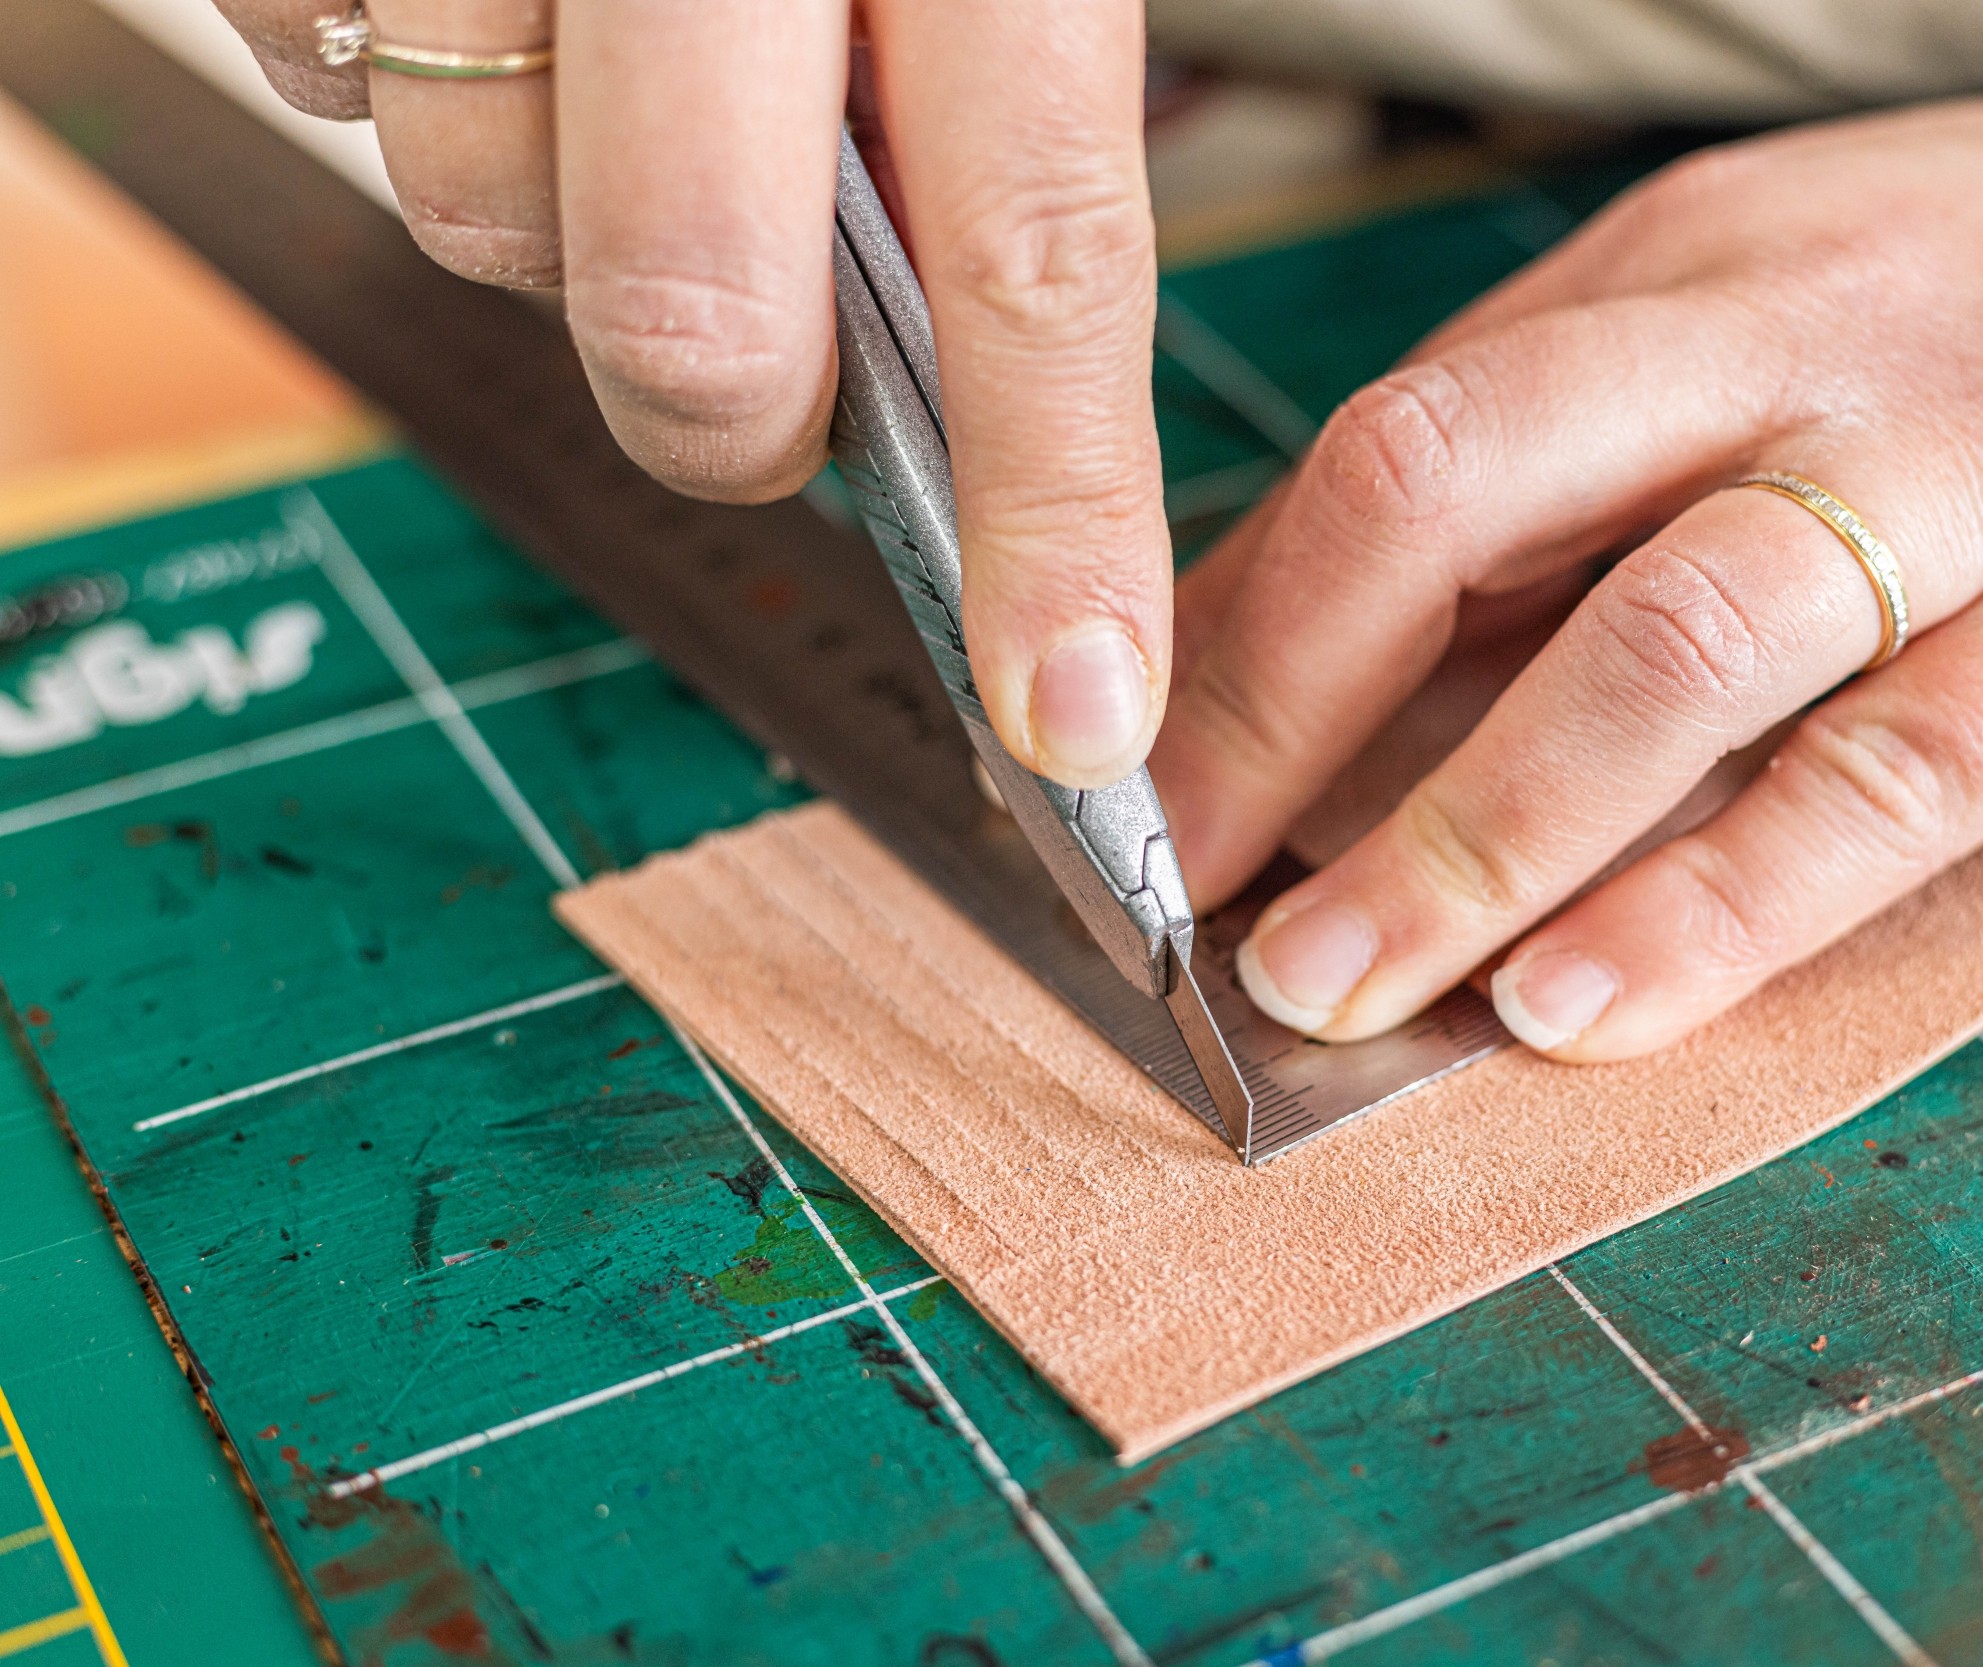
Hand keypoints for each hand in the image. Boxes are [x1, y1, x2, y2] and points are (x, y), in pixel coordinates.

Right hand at [220, 0, 1169, 787]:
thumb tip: (1002, 376)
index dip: (1056, 517)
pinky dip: (409, 65)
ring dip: (559, 208)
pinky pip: (325, 75)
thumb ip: (1010, 87)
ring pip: (478, 222)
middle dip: (738, 401)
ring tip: (613, 41)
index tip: (1074, 719)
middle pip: (693, 325)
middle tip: (770, 332)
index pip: (1035, 250)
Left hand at [1151, 20, 1982, 1060]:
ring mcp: (1962, 456)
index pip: (1390, 445)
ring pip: (1657, 641)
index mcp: (1683, 274)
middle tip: (1176, 899)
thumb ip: (1590, 491)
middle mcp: (1790, 330)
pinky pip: (1888, 773)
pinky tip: (1586, 1006)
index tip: (1121, 795)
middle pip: (1454, 489)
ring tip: (1335, 989)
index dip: (1228, 634)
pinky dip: (1716, 902)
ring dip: (1466, 834)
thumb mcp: (1804, 345)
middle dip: (1277, 711)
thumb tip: (1333, 662)